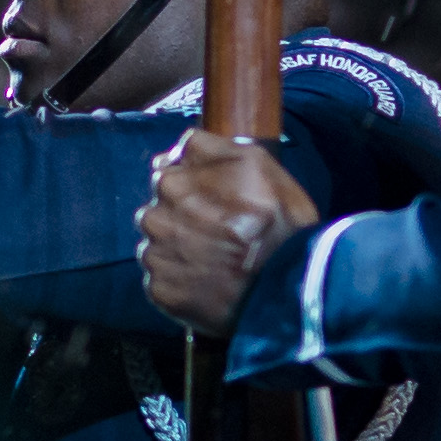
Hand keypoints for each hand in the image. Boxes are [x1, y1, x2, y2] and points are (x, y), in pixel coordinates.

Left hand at [138, 131, 319, 335]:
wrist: (287, 286)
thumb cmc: (275, 220)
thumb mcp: (254, 162)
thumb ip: (206, 146)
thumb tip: (172, 150)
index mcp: (171, 184)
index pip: (166, 178)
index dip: (192, 189)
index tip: (215, 203)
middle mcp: (154, 220)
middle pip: (159, 214)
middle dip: (182, 219)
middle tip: (219, 233)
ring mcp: (156, 259)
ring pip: (159, 247)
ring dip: (179, 251)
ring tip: (215, 260)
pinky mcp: (161, 294)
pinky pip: (163, 282)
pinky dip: (181, 282)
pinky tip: (208, 282)